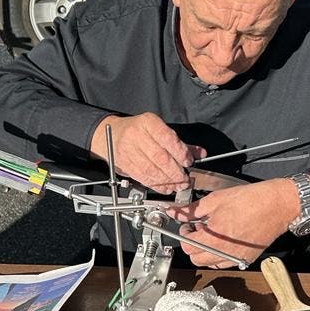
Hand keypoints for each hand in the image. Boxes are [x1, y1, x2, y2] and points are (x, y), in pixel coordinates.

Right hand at [90, 114, 205, 193]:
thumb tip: (199, 154)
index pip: (167, 139)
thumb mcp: (158, 129)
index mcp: (148, 122)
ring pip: (151, 169)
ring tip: (178, 185)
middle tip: (185, 179)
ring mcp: (128, 150)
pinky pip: (142, 177)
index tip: (188, 162)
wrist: (109, 134)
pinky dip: (156, 185)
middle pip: (160, 157)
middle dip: (175, 171)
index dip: (180, 153)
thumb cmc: (137, 130)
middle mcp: (136, 135)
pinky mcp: (124, 164)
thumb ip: (179, 143)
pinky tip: (165, 187)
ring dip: (167, 181)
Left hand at [165, 179, 300, 268]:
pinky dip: (219, 255)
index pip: (187, 246)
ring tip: (213, 233)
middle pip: (195, 259)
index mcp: (214, 238)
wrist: (278, 205)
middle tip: (198, 229)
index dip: (184, 234)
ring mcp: (236, 258)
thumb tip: (176, 212)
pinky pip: (225, 263)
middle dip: (193, 244)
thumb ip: (192, 209)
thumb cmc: (252, 200)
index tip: (188, 226)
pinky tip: (224, 239)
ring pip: (209, 263)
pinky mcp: (246, 259)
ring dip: (205, 251)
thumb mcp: (216, 200)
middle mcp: (224, 253)